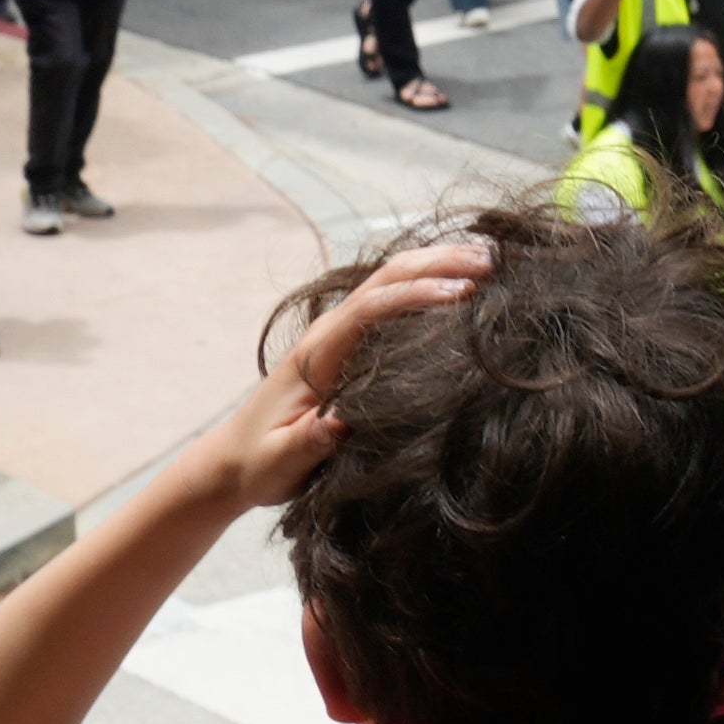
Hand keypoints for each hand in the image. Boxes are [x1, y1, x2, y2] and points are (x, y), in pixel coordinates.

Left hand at [192, 235, 491, 509]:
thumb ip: (308, 442)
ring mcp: (339, 333)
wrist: (230, 460)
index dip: (418, 296)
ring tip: (491, 259)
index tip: (464, 295)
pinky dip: (430, 278)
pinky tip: (462, 281)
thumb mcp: (279, 462)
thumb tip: (341, 423)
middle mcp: (329, 332)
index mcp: (316, 355)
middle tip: (494, 261)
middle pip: (387, 278)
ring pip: (392, 280)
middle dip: (440, 262)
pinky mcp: (350, 341)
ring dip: (439, 262)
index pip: (371, 309)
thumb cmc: (257, 463)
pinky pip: (393, 298)